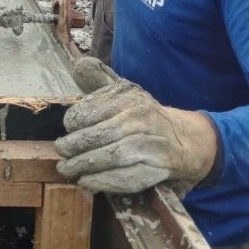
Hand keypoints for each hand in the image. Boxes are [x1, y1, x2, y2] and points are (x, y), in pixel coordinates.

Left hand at [54, 58, 217, 195]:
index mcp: (130, 97)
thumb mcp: (126, 93)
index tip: (67, 130)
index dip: (75, 122)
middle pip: (101, 134)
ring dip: (85, 165)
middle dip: (75, 146)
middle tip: (61, 153)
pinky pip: (128, 177)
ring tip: (67, 169)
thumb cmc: (145, 117)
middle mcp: (142, 118)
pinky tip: (87, 181)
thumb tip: (79, 66)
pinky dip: (104, 181)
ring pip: (113, 156)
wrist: (187, 140)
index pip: (92, 110)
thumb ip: (100, 81)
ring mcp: (152, 143)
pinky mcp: (159, 167)